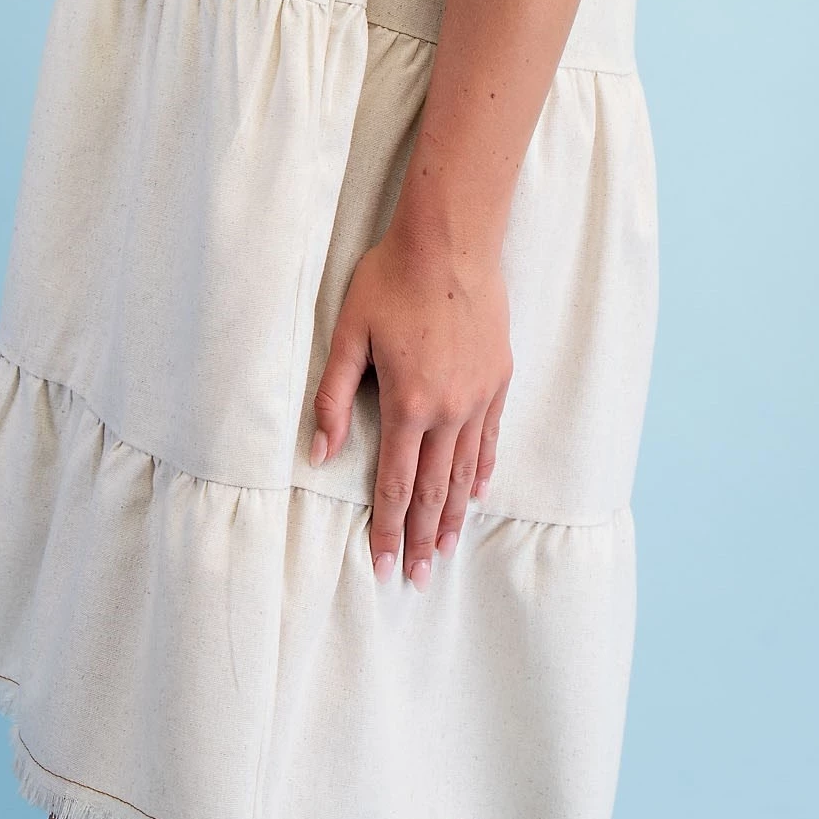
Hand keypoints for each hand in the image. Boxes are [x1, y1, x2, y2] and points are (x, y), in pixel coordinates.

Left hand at [311, 212, 512, 588]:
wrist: (451, 240)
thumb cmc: (391, 279)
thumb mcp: (348, 334)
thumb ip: (332, 397)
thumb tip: (319, 453)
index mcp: (408, 403)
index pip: (395, 483)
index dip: (387, 528)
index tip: (383, 565)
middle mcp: (449, 410)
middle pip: (433, 490)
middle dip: (422, 538)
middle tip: (416, 578)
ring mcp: (479, 395)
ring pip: (466, 472)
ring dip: (453, 515)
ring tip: (445, 550)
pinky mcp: (498, 377)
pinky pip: (490, 438)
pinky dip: (482, 471)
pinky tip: (477, 494)